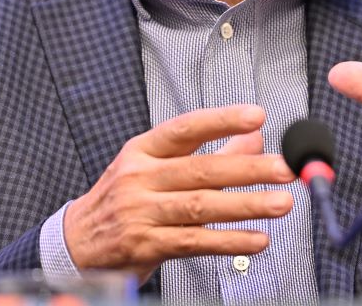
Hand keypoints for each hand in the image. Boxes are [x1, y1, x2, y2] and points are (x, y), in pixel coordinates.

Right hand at [62, 104, 295, 282]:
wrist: (76, 241)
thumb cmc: (122, 198)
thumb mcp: (154, 166)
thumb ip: (207, 152)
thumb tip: (254, 137)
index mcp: (143, 150)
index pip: (185, 128)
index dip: (221, 120)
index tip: (256, 116)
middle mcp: (140, 178)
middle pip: (201, 170)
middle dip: (249, 169)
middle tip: (285, 168)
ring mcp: (141, 212)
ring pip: (202, 206)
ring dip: (247, 205)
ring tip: (281, 203)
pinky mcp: (146, 245)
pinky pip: (195, 241)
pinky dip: (229, 241)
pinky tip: (257, 239)